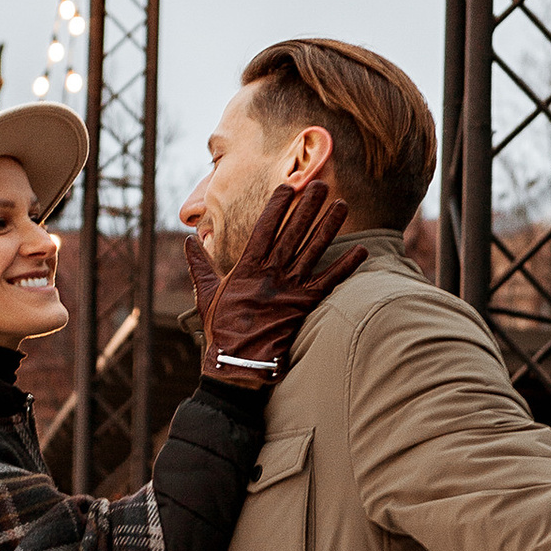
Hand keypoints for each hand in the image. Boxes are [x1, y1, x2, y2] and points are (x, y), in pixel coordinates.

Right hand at [188, 179, 362, 382]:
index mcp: (247, 267)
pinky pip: (331, 281)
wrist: (239, 365)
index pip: (266, 227)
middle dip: (308, 207)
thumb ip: (200, 265)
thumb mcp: (205, 294)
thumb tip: (188, 241)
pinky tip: (362, 250)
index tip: (288, 187)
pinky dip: (347, 266)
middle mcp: (272, 272)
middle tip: (321, 185)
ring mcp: (291, 288)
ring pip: (314, 250)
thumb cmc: (221, 331)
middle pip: (294, 232)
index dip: (278, 206)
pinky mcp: (306, 306)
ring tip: (342, 205)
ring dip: (329, 226)